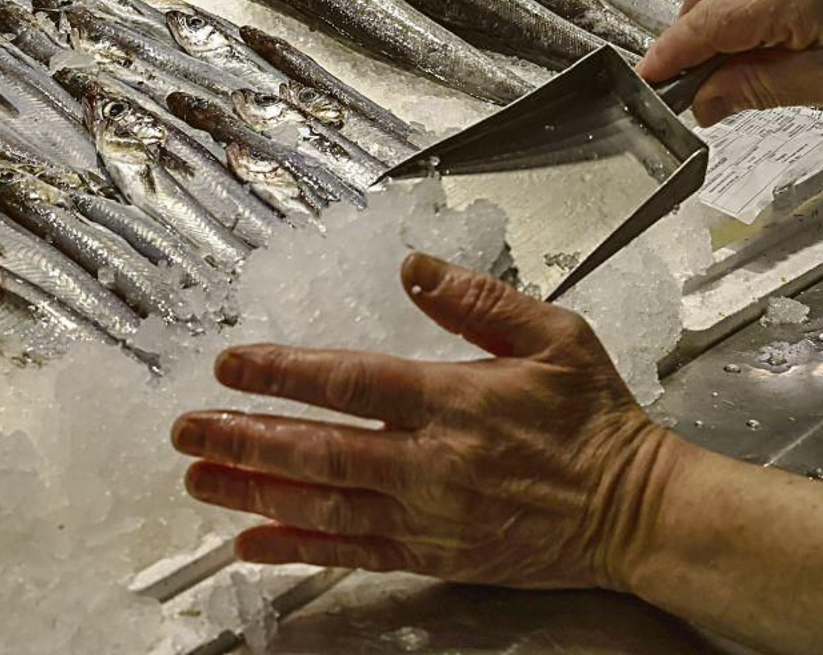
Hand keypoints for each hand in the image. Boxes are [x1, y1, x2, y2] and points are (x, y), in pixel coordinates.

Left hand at [171, 254, 682, 590]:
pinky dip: (298, 550)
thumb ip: (478, 299)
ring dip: (254, 492)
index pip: (349, 380)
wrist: (636, 513)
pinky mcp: (434, 556)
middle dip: (245, 438)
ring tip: (197, 479)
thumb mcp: (553, 335)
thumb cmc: (596, 419)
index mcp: (452, 398)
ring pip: (325, 505)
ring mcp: (428, 516)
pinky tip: (249, 545)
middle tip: (185, 429)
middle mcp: (430, 462)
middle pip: (319, 448)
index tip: (229, 364)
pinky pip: (353, 555)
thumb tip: (412, 265)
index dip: (281, 373)